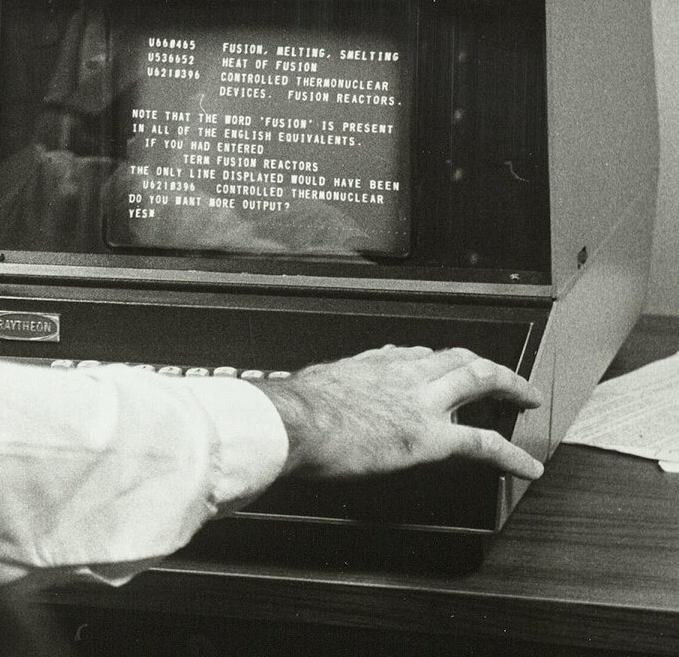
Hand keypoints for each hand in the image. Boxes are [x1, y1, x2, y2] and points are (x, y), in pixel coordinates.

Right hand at [259, 346, 543, 480]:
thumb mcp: (309, 386)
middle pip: (457, 357)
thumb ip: (321, 390)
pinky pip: (483, 443)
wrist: (294, 423)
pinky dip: (510, 455)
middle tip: (503, 376)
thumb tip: (306, 400)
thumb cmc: (292, 411)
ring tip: (527, 399)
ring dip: (510, 387)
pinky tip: (525, 466)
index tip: (440, 363)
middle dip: (485, 364)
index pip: (414, 354)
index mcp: (371, 365)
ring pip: (480, 381)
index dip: (434, 360)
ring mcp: (421, 402)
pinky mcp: (430, 437)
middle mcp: (403, 374)